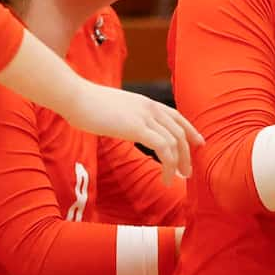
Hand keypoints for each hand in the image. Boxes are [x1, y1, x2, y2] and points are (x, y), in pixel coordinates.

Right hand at [72, 80, 201, 179]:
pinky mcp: (137, 127)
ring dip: (180, 163)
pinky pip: (163, 148)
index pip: (176, 116)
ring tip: (177, 178)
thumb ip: (124, 116)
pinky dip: (169, 165)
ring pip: (175, 141)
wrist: (75, 96)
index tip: (199, 143)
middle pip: (180, 131)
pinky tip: (165, 178)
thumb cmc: (85, 104)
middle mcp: (150, 108)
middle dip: (187, 153)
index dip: (190, 130)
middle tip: (187, 171)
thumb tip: (122, 125)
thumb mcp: (113, 109)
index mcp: (145, 103)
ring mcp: (145, 117)